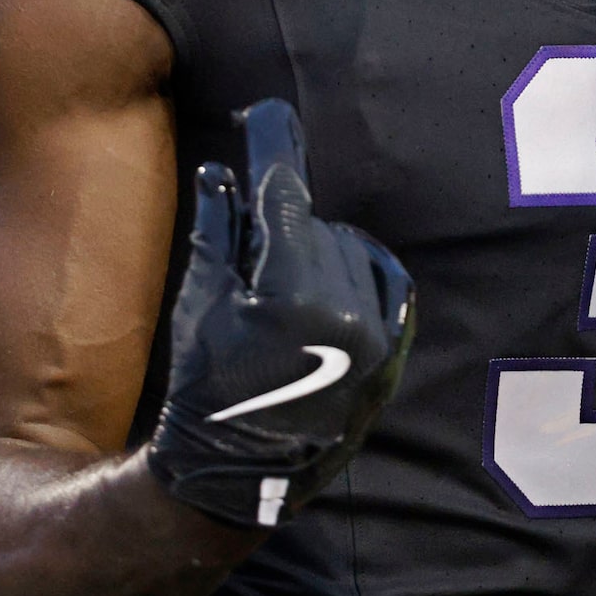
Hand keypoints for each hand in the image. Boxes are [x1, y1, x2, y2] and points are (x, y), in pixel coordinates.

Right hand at [144, 99, 415, 529]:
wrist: (240, 481)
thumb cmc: (206, 393)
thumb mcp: (199, 306)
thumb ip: (216, 231)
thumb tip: (222, 170)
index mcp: (295, 291)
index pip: (287, 193)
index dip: (272, 145)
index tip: (266, 113)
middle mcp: (349, 308)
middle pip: (315, 223)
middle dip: (281, 224)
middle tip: (250, 249)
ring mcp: (380, 333)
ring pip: (352, 251)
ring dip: (318, 251)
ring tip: (281, 293)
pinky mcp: (395, 353)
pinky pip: (385, 285)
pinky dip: (359, 274)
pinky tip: (328, 287)